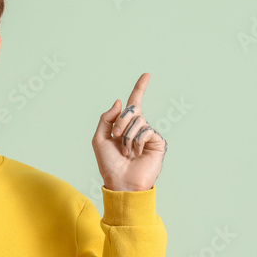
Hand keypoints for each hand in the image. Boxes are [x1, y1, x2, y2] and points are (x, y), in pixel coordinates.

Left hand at [91, 72, 167, 191]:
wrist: (121, 182)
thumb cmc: (109, 164)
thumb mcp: (99, 139)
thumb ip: (106, 118)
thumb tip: (119, 102)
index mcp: (125, 125)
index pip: (133, 103)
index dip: (139, 88)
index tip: (146, 75)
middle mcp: (138, 127)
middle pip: (132, 110)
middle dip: (120, 122)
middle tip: (116, 137)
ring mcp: (148, 134)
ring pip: (138, 121)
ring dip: (127, 137)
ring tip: (126, 152)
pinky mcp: (157, 142)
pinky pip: (145, 131)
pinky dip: (137, 142)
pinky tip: (137, 154)